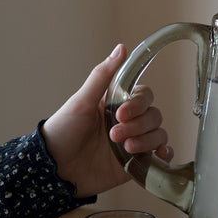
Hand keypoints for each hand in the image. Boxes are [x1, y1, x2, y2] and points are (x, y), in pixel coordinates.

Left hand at [41, 43, 172, 197]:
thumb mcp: (81, 101)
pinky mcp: (135, 164)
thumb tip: (121, 48)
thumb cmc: (62, 132)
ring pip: (158, 134)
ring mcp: (133, 143)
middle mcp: (128, 122)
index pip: (143, 96)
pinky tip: (158, 154)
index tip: (121, 113)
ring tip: (125, 148)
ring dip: (147, 140)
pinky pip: (160, 157)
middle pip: (154, 115)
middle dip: (138, 125)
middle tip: (114, 134)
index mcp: (117, 104)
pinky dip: (165, 153)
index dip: (137, 104)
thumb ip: (102, 76)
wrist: (53, 170)